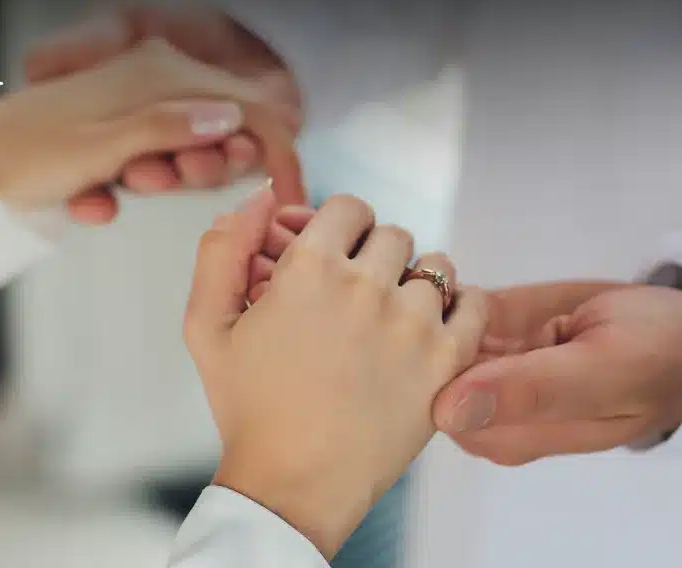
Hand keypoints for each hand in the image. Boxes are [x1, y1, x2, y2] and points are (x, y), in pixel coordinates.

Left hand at [0, 39, 302, 218]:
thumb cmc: (31, 152)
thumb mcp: (108, 145)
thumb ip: (173, 126)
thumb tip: (231, 118)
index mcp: (161, 75)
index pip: (248, 108)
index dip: (278, 153)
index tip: (294, 197)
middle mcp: (157, 81)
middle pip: (222, 128)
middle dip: (206, 167)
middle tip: (164, 180)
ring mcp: (140, 104)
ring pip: (190, 148)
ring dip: (165, 177)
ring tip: (121, 185)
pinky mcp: (124, 130)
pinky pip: (156, 160)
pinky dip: (132, 185)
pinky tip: (94, 200)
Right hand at [183, 192, 487, 557]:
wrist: (292, 484)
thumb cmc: (247, 407)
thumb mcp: (206, 325)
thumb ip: (222, 250)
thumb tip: (258, 196)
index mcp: (309, 269)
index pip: (349, 207)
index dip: (340, 229)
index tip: (335, 260)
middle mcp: (365, 286)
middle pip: (393, 235)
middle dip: (374, 257)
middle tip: (358, 297)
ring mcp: (411, 324)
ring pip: (436, 266)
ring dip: (416, 283)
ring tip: (394, 319)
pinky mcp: (445, 362)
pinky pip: (475, 304)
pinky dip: (461, 308)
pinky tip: (434, 329)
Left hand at [431, 284, 681, 465]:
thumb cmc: (655, 361)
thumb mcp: (603, 374)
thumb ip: (529, 391)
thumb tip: (446, 411)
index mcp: (504, 434)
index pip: (427, 410)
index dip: (413, 367)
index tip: (416, 329)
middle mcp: (487, 403)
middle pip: (417, 371)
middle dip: (410, 330)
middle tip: (420, 297)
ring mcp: (488, 361)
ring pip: (426, 333)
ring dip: (423, 303)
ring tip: (436, 281)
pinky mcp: (496, 322)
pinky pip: (450, 305)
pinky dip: (443, 287)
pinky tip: (454, 277)